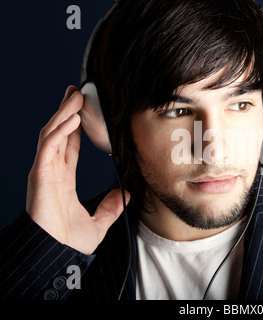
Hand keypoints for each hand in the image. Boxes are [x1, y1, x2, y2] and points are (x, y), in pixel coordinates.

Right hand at [26, 85, 129, 254]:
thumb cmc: (69, 241)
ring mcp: (44, 172)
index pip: (69, 145)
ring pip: (52, 135)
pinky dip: (59, 131)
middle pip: (59, 133)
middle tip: (77, 92)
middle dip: (67, 111)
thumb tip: (126, 194)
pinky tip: (71, 118)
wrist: (58, 255)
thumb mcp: (98, 221)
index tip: (84, 110)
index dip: (75, 127)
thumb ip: (111, 206)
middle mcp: (52, 171)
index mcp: (63, 179)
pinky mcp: (40, 176)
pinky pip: (48, 148)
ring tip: (75, 96)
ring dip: (63, 114)